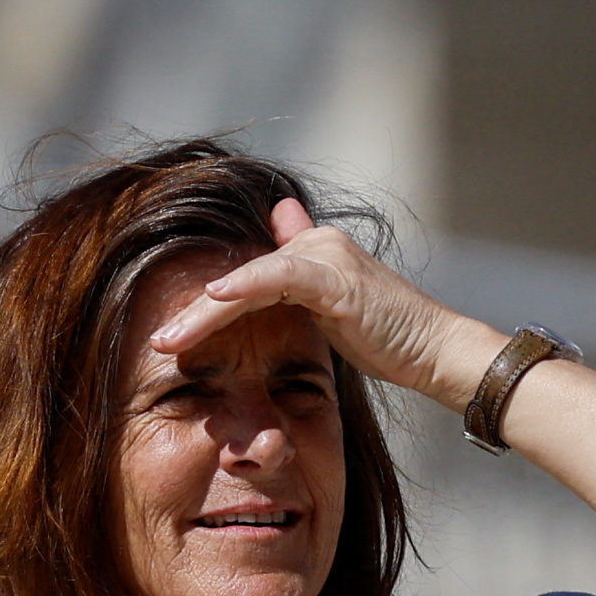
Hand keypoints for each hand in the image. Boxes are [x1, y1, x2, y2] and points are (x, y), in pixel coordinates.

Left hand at [190, 195, 495, 404]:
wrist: (436, 351)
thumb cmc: (389, 340)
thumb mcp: (333, 316)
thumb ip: (298, 292)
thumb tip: (269, 278)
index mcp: (311, 253)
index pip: (246, 277)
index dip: (206, 305)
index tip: (171, 333)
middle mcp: (315, 245)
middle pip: (240, 277)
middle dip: (194, 312)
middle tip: (158, 341)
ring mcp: (325, 256)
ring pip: (249, 279)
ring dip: (203, 312)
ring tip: (167, 340)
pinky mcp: (335, 276)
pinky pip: (279, 277)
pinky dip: (244, 286)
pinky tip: (213, 297)